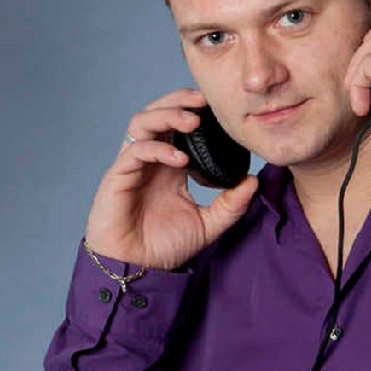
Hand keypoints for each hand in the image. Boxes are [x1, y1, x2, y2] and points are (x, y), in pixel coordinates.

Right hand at [84, 88, 258, 269]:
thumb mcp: (208, 225)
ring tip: (192, 121)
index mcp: (170, 165)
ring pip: (141, 123)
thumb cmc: (164, 248)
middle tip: (204, 100)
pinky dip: (158, 149)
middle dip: (179, 100)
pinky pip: (134, 152)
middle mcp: (150, 160)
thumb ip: (231, 204)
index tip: (219, 106)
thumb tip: (253, 180)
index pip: (178, 124)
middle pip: (158, 112)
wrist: (137, 271)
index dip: (194, 110)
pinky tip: (179, 160)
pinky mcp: (118, 178)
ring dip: (166, 115)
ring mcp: (132, 166)